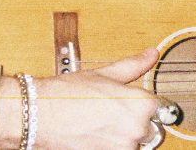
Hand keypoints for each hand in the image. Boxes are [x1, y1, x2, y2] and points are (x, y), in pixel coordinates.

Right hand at [0, 49, 162, 149]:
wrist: (38, 115)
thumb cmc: (68, 94)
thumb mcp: (105, 74)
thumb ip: (134, 65)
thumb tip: (152, 54)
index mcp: (141, 104)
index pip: (157, 105)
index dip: (140, 100)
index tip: (125, 99)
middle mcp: (137, 129)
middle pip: (149, 127)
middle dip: (135, 120)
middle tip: (110, 112)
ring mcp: (123, 148)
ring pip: (134, 142)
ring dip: (122, 135)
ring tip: (99, 123)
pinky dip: (109, 144)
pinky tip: (94, 134)